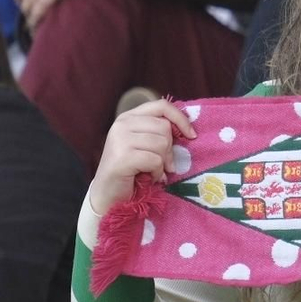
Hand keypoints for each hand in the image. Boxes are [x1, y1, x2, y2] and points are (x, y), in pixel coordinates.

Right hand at [88, 99, 196, 214]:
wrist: (109, 195)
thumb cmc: (131, 170)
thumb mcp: (145, 145)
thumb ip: (159, 133)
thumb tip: (189, 132)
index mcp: (128, 117)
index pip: (161, 106)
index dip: (180, 118)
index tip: (192, 135)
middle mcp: (122, 124)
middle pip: (164, 128)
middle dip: (169, 149)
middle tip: (162, 164)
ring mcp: (120, 139)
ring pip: (162, 144)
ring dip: (162, 163)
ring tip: (151, 171)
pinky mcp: (122, 156)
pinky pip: (155, 160)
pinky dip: (156, 172)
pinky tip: (147, 177)